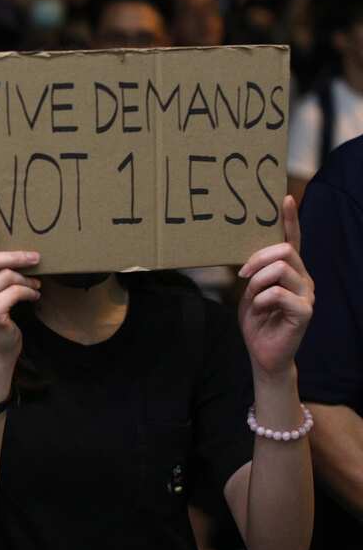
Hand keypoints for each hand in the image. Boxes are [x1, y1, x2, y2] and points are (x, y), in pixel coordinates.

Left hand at [236, 195, 313, 377]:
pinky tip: (261, 310)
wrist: (263, 352)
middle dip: (257, 258)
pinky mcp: (304, 310)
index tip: (284, 198)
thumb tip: (243, 252)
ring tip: (253, 298)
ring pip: (280, 269)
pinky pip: (278, 292)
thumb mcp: (250, 289)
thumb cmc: (257, 319)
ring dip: (257, 281)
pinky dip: (262, 299)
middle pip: (284, 250)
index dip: (289, 219)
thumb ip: (254, 270)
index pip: (292, 240)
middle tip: (243, 274)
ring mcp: (306, 294)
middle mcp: (303, 278)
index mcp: (291, 270)